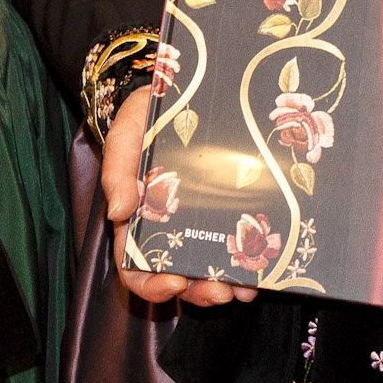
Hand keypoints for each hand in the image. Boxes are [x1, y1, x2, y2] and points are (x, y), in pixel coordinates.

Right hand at [100, 84, 249, 308]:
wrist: (182, 90)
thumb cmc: (144, 116)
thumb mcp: (124, 134)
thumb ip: (116, 170)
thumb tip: (118, 213)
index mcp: (138, 220)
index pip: (135, 266)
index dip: (150, 284)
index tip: (173, 281)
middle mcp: (169, 229)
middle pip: (178, 276)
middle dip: (198, 292)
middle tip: (219, 291)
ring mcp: (201, 224)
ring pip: (210, 269)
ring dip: (227, 284)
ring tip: (247, 287)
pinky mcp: (229, 211)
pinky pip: (239, 245)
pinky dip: (250, 262)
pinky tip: (265, 267)